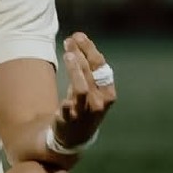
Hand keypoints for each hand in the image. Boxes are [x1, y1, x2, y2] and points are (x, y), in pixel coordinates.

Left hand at [53, 32, 116, 148]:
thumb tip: (77, 37)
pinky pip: (68, 110)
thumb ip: (85, 65)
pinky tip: (64, 99)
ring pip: (82, 89)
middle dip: (80, 55)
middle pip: (91, 74)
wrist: (74, 136)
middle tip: (69, 41)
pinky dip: (67, 104)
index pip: (101, 66)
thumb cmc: (83, 105)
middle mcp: (100, 102)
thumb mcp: (90, 86)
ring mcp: (85, 113)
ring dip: (75, 71)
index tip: (78, 36)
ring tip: (67, 55)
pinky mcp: (70, 121)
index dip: (89, 49)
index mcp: (108, 93)